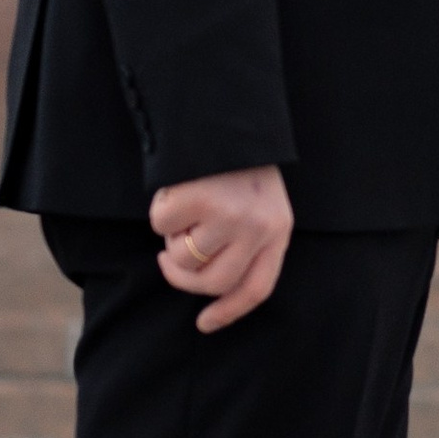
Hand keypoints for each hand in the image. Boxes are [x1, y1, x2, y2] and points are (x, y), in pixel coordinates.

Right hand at [151, 166, 292, 332]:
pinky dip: (159, 210)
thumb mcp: (258, 203)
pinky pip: (162, 226)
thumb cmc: (236, 163)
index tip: (204, 324)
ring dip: (171, 238)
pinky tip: (175, 187)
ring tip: (182, 208)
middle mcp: (260, 228)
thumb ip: (246, 241)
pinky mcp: (200, 201)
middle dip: (183, 277)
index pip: (257, 287)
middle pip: (214, 282)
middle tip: (168, 260)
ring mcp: (231, 216)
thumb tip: (212, 290)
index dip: (228, 312)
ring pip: (184, 258)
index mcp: (278, 230)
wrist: (223, 113)